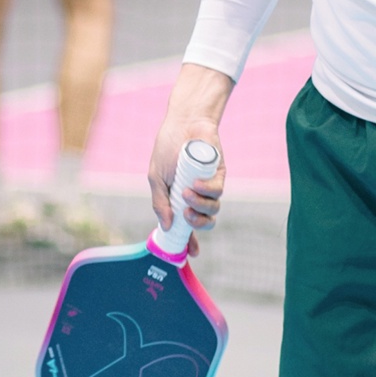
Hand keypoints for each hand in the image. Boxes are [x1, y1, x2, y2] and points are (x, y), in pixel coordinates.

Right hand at [148, 116, 225, 253]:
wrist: (182, 123)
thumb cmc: (167, 149)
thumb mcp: (156, 178)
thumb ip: (160, 202)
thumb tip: (167, 227)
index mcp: (179, 200)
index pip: (187, 226)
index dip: (190, 241)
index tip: (189, 253)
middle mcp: (196, 196)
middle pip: (205, 221)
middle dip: (197, 224)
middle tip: (186, 215)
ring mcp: (209, 186)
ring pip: (213, 208)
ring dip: (200, 205)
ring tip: (187, 192)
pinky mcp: (219, 174)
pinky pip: (218, 191)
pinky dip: (207, 190)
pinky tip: (196, 183)